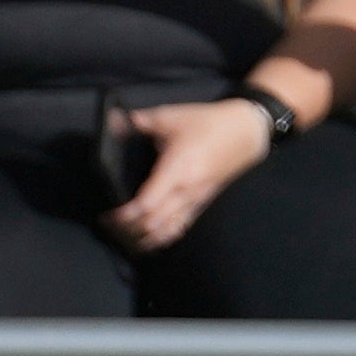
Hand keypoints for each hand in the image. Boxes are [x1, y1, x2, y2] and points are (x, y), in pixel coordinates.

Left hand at [101, 96, 276, 253]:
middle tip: (109, 225)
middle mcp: (187, 190)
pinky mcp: (201, 204)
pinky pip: (180, 228)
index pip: (148, 203)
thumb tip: (113, 120)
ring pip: (167, 231)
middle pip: (154, 223)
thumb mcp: (172, 116)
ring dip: (143, 238)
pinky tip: (146, 239)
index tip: (108, 215)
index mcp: (178, 168)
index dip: (125, 215)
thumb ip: (140, 121)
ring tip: (123, 235)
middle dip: (128, 230)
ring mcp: (196, 200)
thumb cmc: (209, 123)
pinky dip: (161, 238)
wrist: (247, 131)